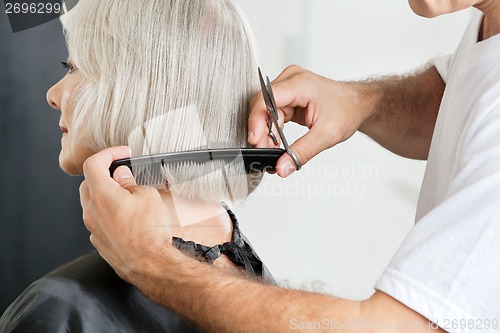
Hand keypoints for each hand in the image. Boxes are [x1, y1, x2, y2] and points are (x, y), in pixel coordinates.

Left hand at [79, 147, 234, 281]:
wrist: (151, 264)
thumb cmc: (150, 231)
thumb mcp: (147, 196)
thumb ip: (130, 182)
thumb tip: (122, 175)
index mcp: (101, 194)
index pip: (92, 164)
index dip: (108, 153)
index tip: (121, 153)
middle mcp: (92, 211)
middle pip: (88, 183)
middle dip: (104, 174)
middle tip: (123, 173)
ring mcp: (93, 228)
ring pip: (92, 204)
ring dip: (105, 194)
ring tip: (127, 196)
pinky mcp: (100, 242)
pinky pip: (98, 221)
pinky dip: (108, 213)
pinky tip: (126, 216)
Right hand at [248, 65, 370, 176]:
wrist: (357, 104)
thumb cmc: (347, 110)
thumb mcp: (328, 134)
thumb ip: (303, 152)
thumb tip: (282, 167)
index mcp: (300, 83)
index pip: (267, 99)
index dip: (257, 121)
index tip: (256, 141)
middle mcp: (290, 80)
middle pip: (262, 105)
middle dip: (261, 131)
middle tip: (267, 151)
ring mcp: (287, 87)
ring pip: (264, 111)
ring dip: (266, 132)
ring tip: (274, 149)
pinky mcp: (286, 97)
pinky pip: (270, 113)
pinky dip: (272, 129)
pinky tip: (277, 142)